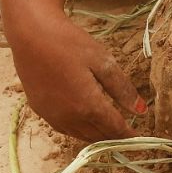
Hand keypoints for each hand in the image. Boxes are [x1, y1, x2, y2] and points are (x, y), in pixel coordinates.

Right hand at [1, 0, 141, 141]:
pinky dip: (80, 130)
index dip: (128, 135)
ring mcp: (52, 116)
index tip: (140, 137)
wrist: (30, 35)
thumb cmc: (69, 44)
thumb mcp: (102, 61)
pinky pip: (65, 128)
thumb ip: (122, 89)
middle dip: (115, 137)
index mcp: (87, 106)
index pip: (114, 128)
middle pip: (98, 135)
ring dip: (97, 136)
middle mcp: (69, 117)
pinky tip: (86, 122)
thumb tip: (141, 111)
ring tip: (112, 130)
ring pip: (80, 135)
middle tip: (129, 134)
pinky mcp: (40, 111)